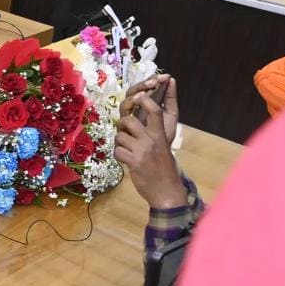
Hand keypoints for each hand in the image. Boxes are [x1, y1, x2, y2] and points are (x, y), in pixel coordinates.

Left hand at [114, 94, 186, 209]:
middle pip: (128, 120)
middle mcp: (151, 140)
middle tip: (125, 133)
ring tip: (127, 150)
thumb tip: (143, 119)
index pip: (154, 110)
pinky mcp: (133, 162)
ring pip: (119, 136)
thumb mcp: (163, 147)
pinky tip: (126, 161)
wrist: (167, 190)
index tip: (138, 95)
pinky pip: (117, 151)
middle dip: (122, 125)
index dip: (144, 100)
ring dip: (120, 143)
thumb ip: (155, 133)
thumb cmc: (165, 168)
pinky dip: (119, 156)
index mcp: (160, 135)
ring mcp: (141, 151)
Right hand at [120, 75, 179, 143]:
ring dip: (134, 97)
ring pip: (124, 104)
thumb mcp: (171, 116)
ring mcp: (126, 120)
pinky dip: (129, 109)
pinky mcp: (122, 130)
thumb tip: (172, 79)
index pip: (144, 87)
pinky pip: (121, 117)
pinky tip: (137, 105)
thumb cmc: (163, 135)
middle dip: (142, 85)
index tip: (164, 77)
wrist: (159, 157)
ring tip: (145, 93)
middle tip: (154, 83)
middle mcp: (133, 110)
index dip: (151, 80)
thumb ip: (170, 98)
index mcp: (144, 104)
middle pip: (131, 92)